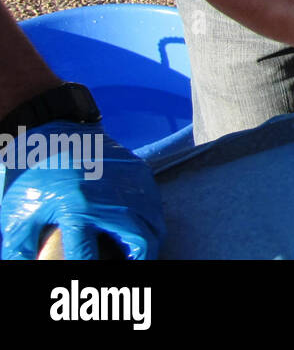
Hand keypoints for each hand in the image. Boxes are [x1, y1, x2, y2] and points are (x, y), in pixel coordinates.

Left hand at [1, 122, 164, 259]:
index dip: (85, 274)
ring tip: (136, 254)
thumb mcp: (18, 213)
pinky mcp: (140, 173)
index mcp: (77, 212)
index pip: (87, 259)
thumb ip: (20, 248)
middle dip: (137, 262)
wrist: (52, 132)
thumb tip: (21, 267)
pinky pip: (155, 205)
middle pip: (141, 245)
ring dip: (148, 244)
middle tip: (128, 269)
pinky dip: (151, 222)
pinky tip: (137, 228)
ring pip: (156, 226)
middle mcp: (110, 201)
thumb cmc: (32, 176)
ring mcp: (131, 185)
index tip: (86, 280)